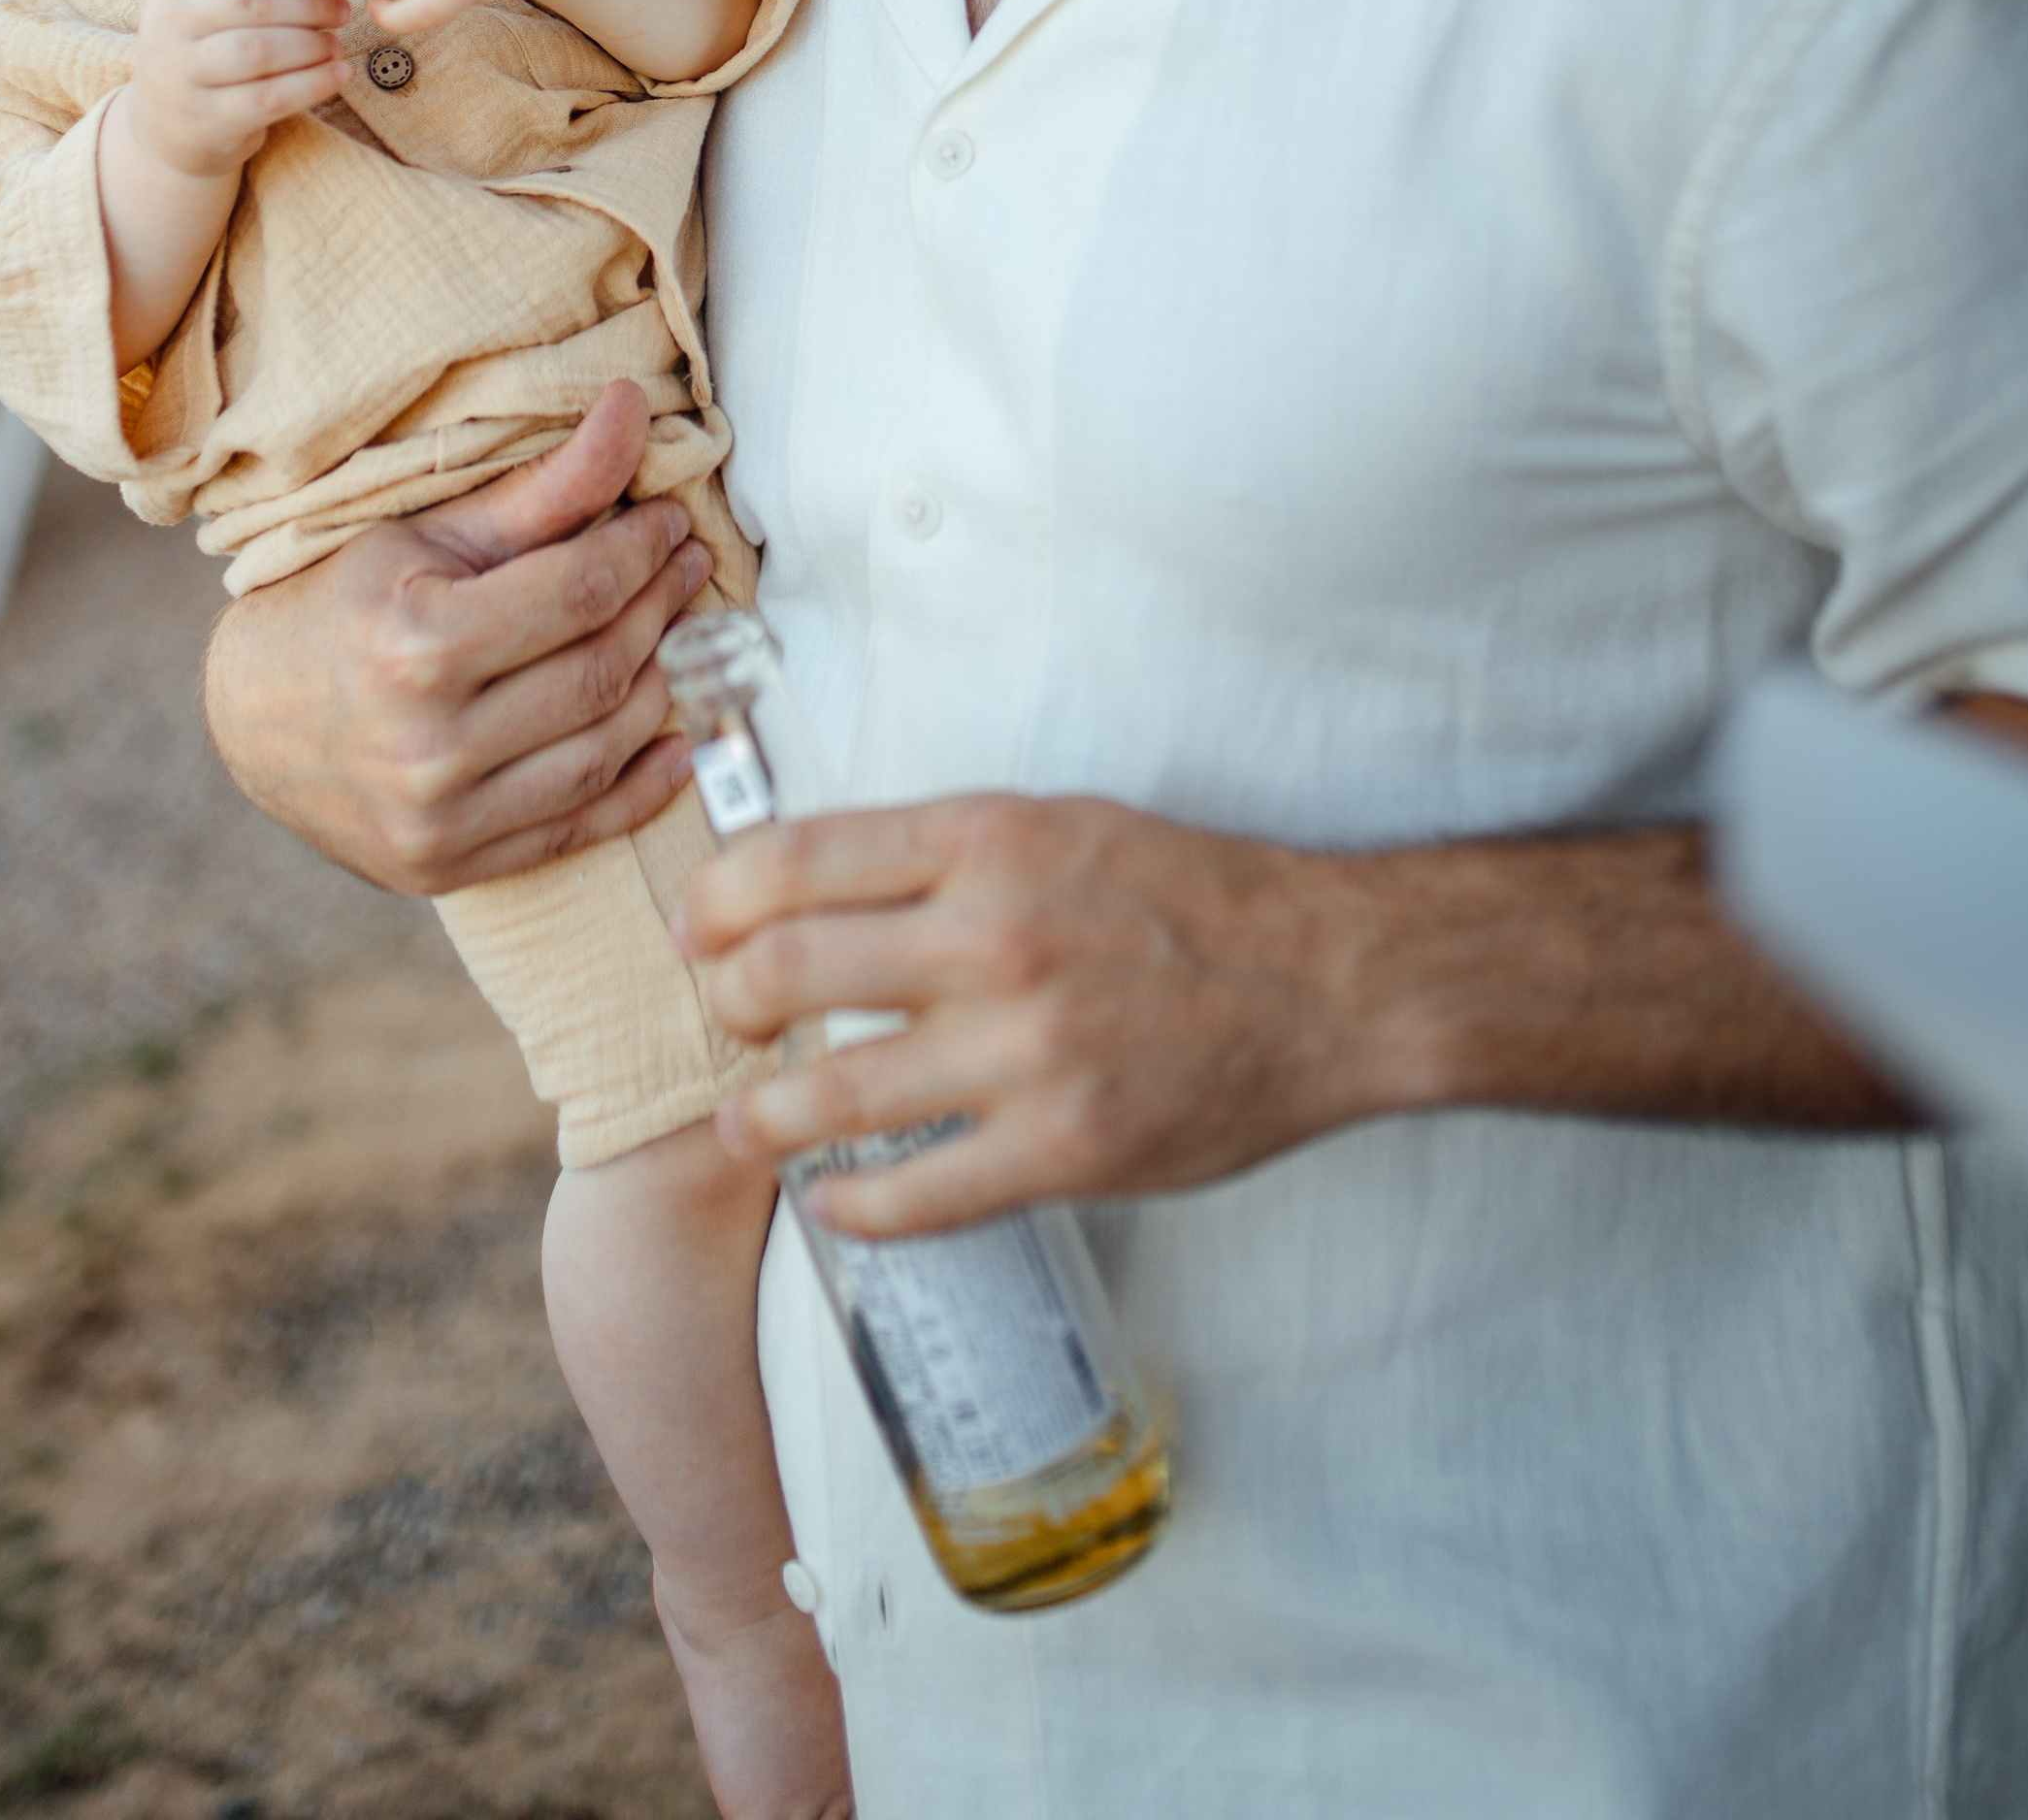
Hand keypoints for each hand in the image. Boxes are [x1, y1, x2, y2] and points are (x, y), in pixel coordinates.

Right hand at [124, 0, 347, 177]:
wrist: (166, 130)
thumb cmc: (205, 54)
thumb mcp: (208, 11)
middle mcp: (167, 30)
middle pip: (250, 5)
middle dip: (307, 5)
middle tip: (341, 10)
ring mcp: (181, 77)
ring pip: (260, 51)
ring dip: (311, 45)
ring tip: (335, 44)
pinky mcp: (206, 121)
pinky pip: (269, 97)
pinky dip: (312, 84)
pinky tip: (337, 75)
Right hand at [202, 378, 710, 893]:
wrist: (249, 717)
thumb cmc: (343, 602)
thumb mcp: (430, 533)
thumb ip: (543, 487)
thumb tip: (633, 408)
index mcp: (416, 645)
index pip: (578, 593)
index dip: (641, 552)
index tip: (668, 524)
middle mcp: (427, 744)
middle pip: (597, 672)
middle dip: (659, 609)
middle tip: (684, 568)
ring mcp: (437, 818)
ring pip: (599, 753)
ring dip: (662, 689)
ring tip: (678, 637)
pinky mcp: (445, 867)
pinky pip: (575, 831)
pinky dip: (640, 790)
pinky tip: (674, 744)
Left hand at [679, 794, 1383, 1231]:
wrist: (1329, 979)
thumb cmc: (1187, 895)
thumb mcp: (1056, 824)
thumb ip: (941, 851)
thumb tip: (814, 884)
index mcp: (987, 838)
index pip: (797, 857)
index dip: (719, 898)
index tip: (698, 927)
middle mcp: (994, 934)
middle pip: (788, 968)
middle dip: (729, 1001)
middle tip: (726, 1020)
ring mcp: (1026, 1048)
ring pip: (833, 1092)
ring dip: (762, 1115)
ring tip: (745, 1122)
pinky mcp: (1062, 1146)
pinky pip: (913, 1194)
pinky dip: (848, 1203)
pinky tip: (829, 1196)